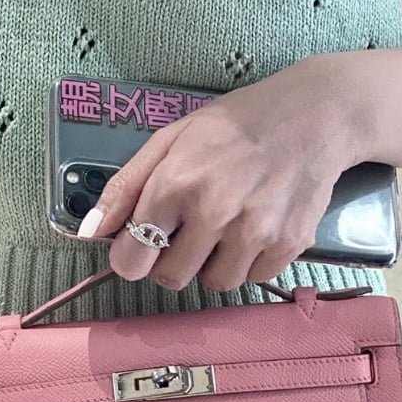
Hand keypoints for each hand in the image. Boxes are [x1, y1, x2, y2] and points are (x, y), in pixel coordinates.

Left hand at [77, 60, 359, 291]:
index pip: (132, 260)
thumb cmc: (232, 125)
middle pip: (170, 278)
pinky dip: (248, 262)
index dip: (132, 256)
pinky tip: (253, 227)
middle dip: (170, 260)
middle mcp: (214, 213)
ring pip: (215, 284)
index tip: (140, 245)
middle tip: (186, 230)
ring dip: (211, 264)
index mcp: (175, 185)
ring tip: (223, 227)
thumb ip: (125, 188)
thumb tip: (90, 233)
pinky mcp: (289, 244)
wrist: (312, 116)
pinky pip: (253, 278)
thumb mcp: (169, 140)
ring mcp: (255, 232)